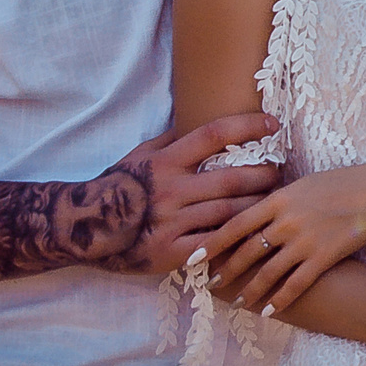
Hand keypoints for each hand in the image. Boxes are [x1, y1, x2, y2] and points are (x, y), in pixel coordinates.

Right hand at [100, 112, 282, 275]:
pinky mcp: (171, 251)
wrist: (82, 227)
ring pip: (230, 212)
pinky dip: (236, 239)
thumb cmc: (117, 185)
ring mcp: (171, 221)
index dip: (248, 126)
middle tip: (283, 172)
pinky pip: (213, 244)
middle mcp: (171, 189)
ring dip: (259, 207)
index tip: (273, 124)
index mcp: (166, 161)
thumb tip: (199, 114)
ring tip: (277, 203)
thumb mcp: (140, 154)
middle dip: (265, 175)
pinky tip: (255, 234)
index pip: (214, 134)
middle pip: (232, 179)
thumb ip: (171, 138)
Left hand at [200, 161, 365, 315]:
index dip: (212, 244)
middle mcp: (285, 222)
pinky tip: (269, 311)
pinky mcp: (322, 257)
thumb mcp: (301, 183)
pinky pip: (295, 284)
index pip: (235, 225)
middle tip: (211, 284)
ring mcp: (303, 241)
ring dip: (250, 290)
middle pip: (247, 252)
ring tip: (239, 302)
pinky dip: (280, 299)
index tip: (193, 257)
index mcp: (277, 200)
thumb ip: (277, 199)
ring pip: (268, 273)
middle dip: (227, 271)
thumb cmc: (340, 183)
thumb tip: (256, 209)